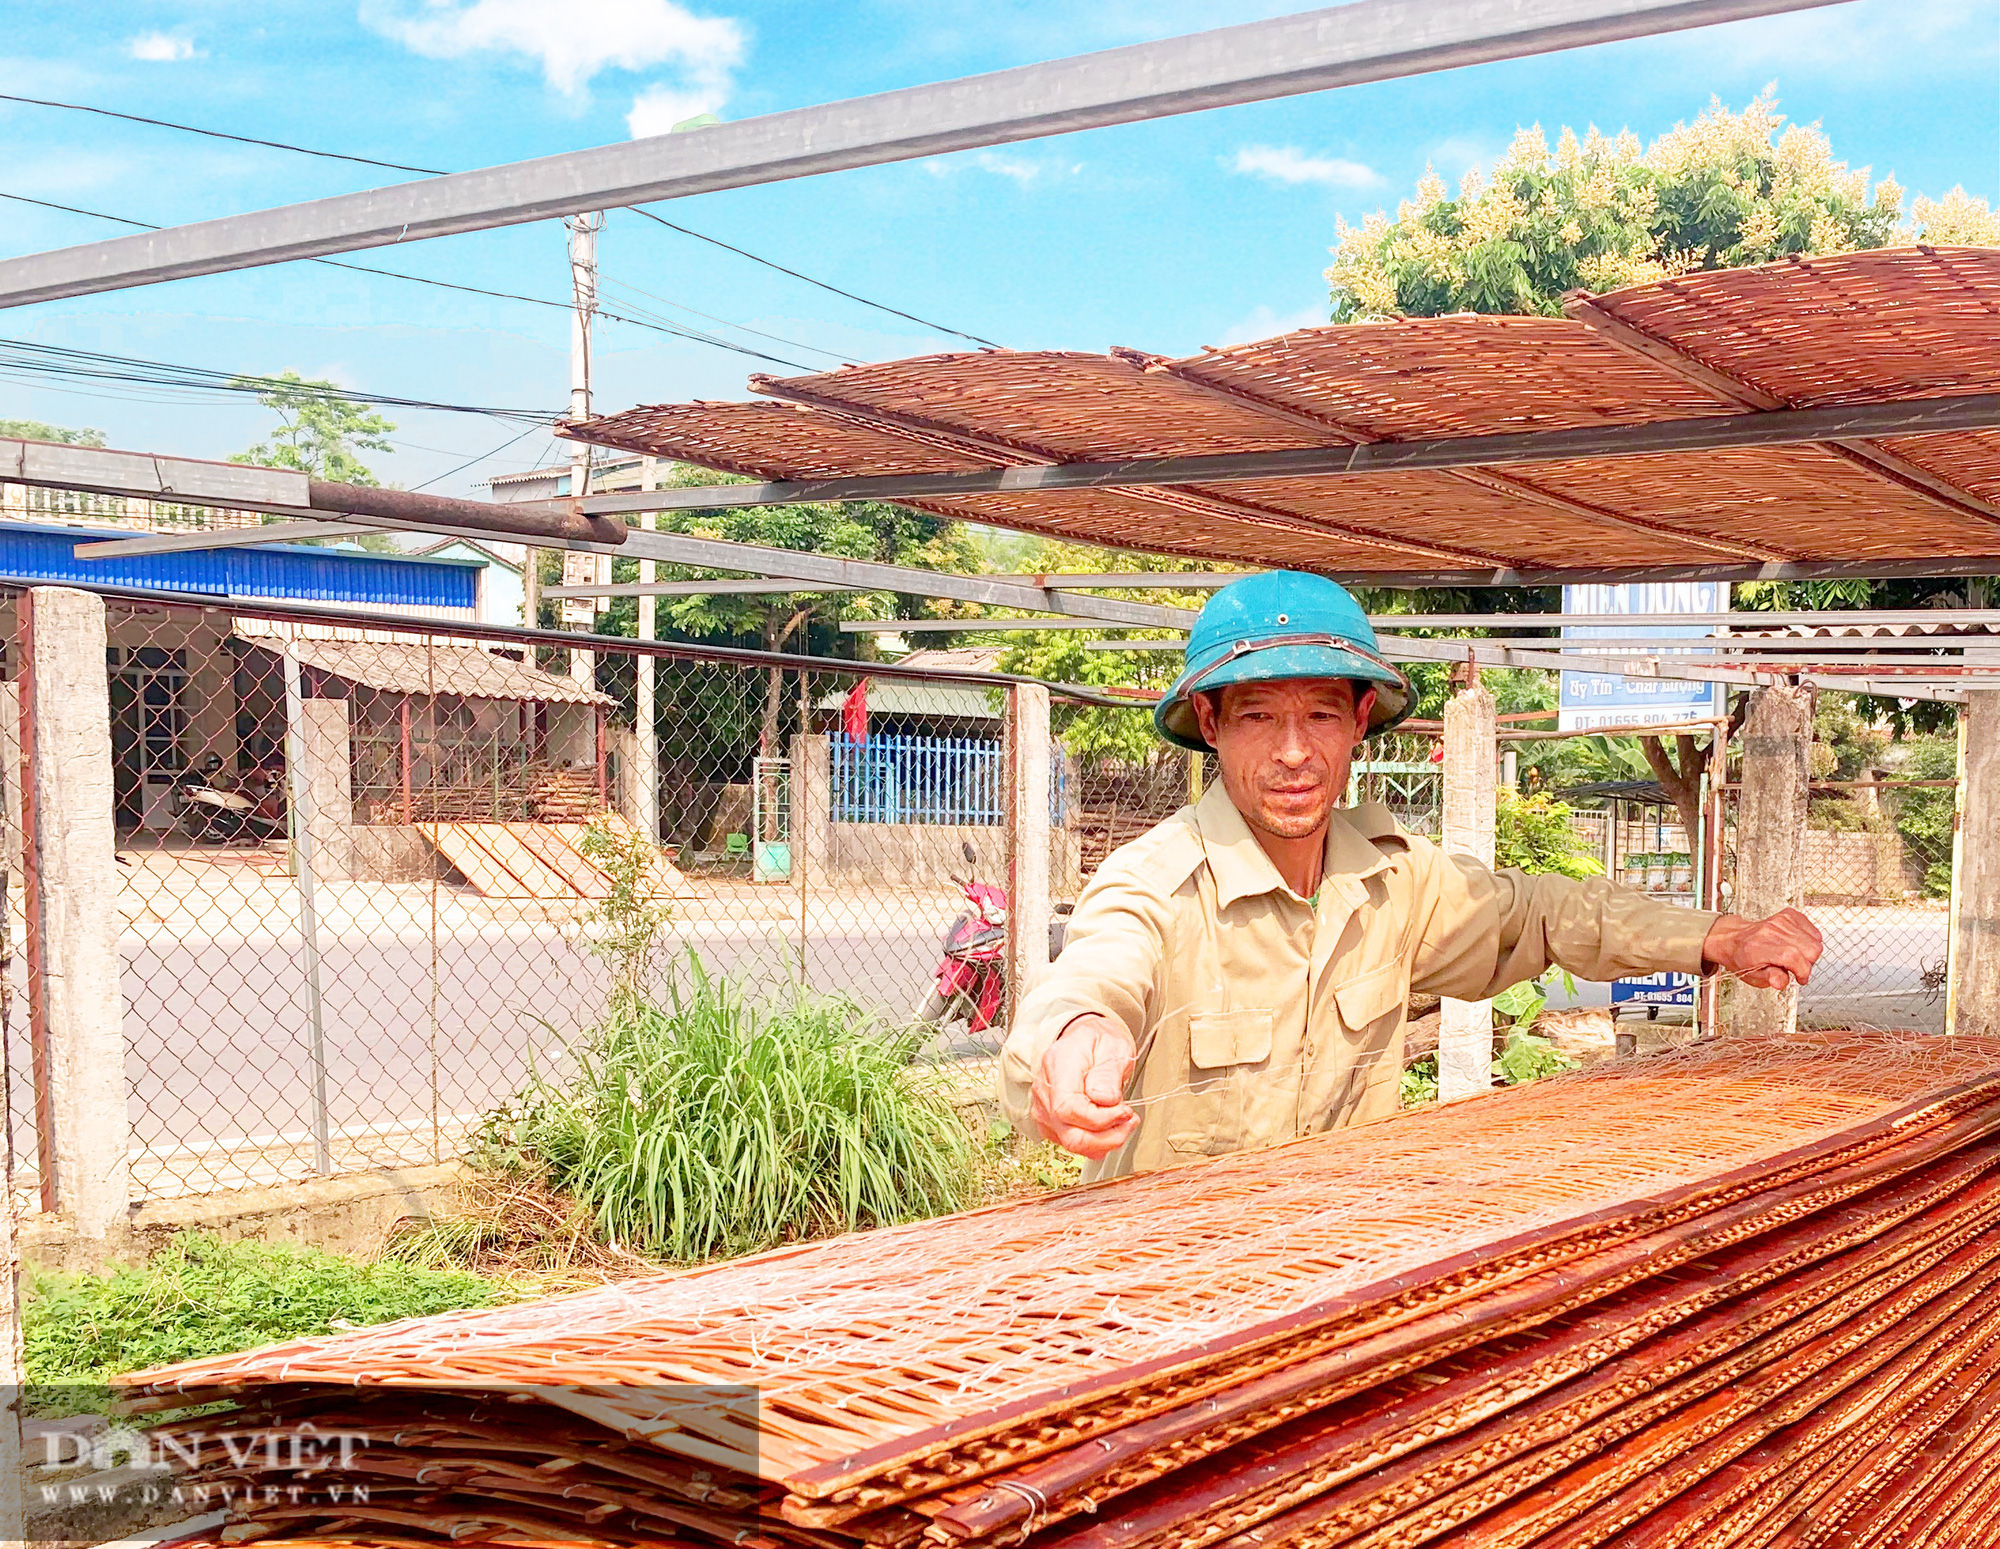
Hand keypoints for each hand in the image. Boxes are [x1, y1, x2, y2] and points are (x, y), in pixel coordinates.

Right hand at [1031, 1014, 1137, 1159]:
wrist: (1085, 1039)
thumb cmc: (1098, 1040)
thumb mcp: (1113, 1046)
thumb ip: (1108, 1074)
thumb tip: (1105, 1100)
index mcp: (1058, 1067)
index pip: (1069, 1109)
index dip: (1101, 1119)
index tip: (1124, 1111)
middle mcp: (1045, 1091)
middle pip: (1070, 1135)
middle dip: (1108, 1137)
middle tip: (1129, 1120)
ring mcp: (1045, 1109)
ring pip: (1072, 1144)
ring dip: (1105, 1141)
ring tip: (1123, 1121)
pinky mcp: (1051, 1122)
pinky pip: (1072, 1143)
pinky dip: (1096, 1141)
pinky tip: (1109, 1126)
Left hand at [1702, 908, 1823, 989]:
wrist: (1734, 939)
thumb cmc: (1743, 958)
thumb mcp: (1753, 976)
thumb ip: (1770, 979)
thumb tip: (1780, 982)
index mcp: (1759, 947)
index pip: (1793, 957)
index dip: (1803, 972)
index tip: (1800, 978)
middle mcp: (1771, 931)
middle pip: (1810, 949)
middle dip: (1807, 964)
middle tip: (1796, 968)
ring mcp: (1781, 921)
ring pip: (1815, 941)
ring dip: (1809, 954)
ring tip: (1795, 957)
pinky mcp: (1789, 915)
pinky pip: (1813, 931)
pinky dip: (1810, 941)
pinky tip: (1798, 946)